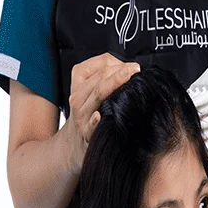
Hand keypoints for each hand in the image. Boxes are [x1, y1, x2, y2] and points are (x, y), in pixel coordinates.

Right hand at [65, 53, 140, 170]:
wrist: (70, 145)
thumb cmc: (84, 117)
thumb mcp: (87, 92)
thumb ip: (102, 79)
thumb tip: (127, 70)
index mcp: (79, 81)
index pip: (99, 64)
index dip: (118, 62)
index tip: (133, 66)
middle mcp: (78, 96)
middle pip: (100, 77)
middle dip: (121, 71)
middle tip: (137, 69)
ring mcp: (81, 115)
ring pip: (98, 93)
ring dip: (115, 84)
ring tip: (130, 78)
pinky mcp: (85, 133)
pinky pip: (91, 124)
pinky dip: (95, 119)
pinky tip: (100, 115)